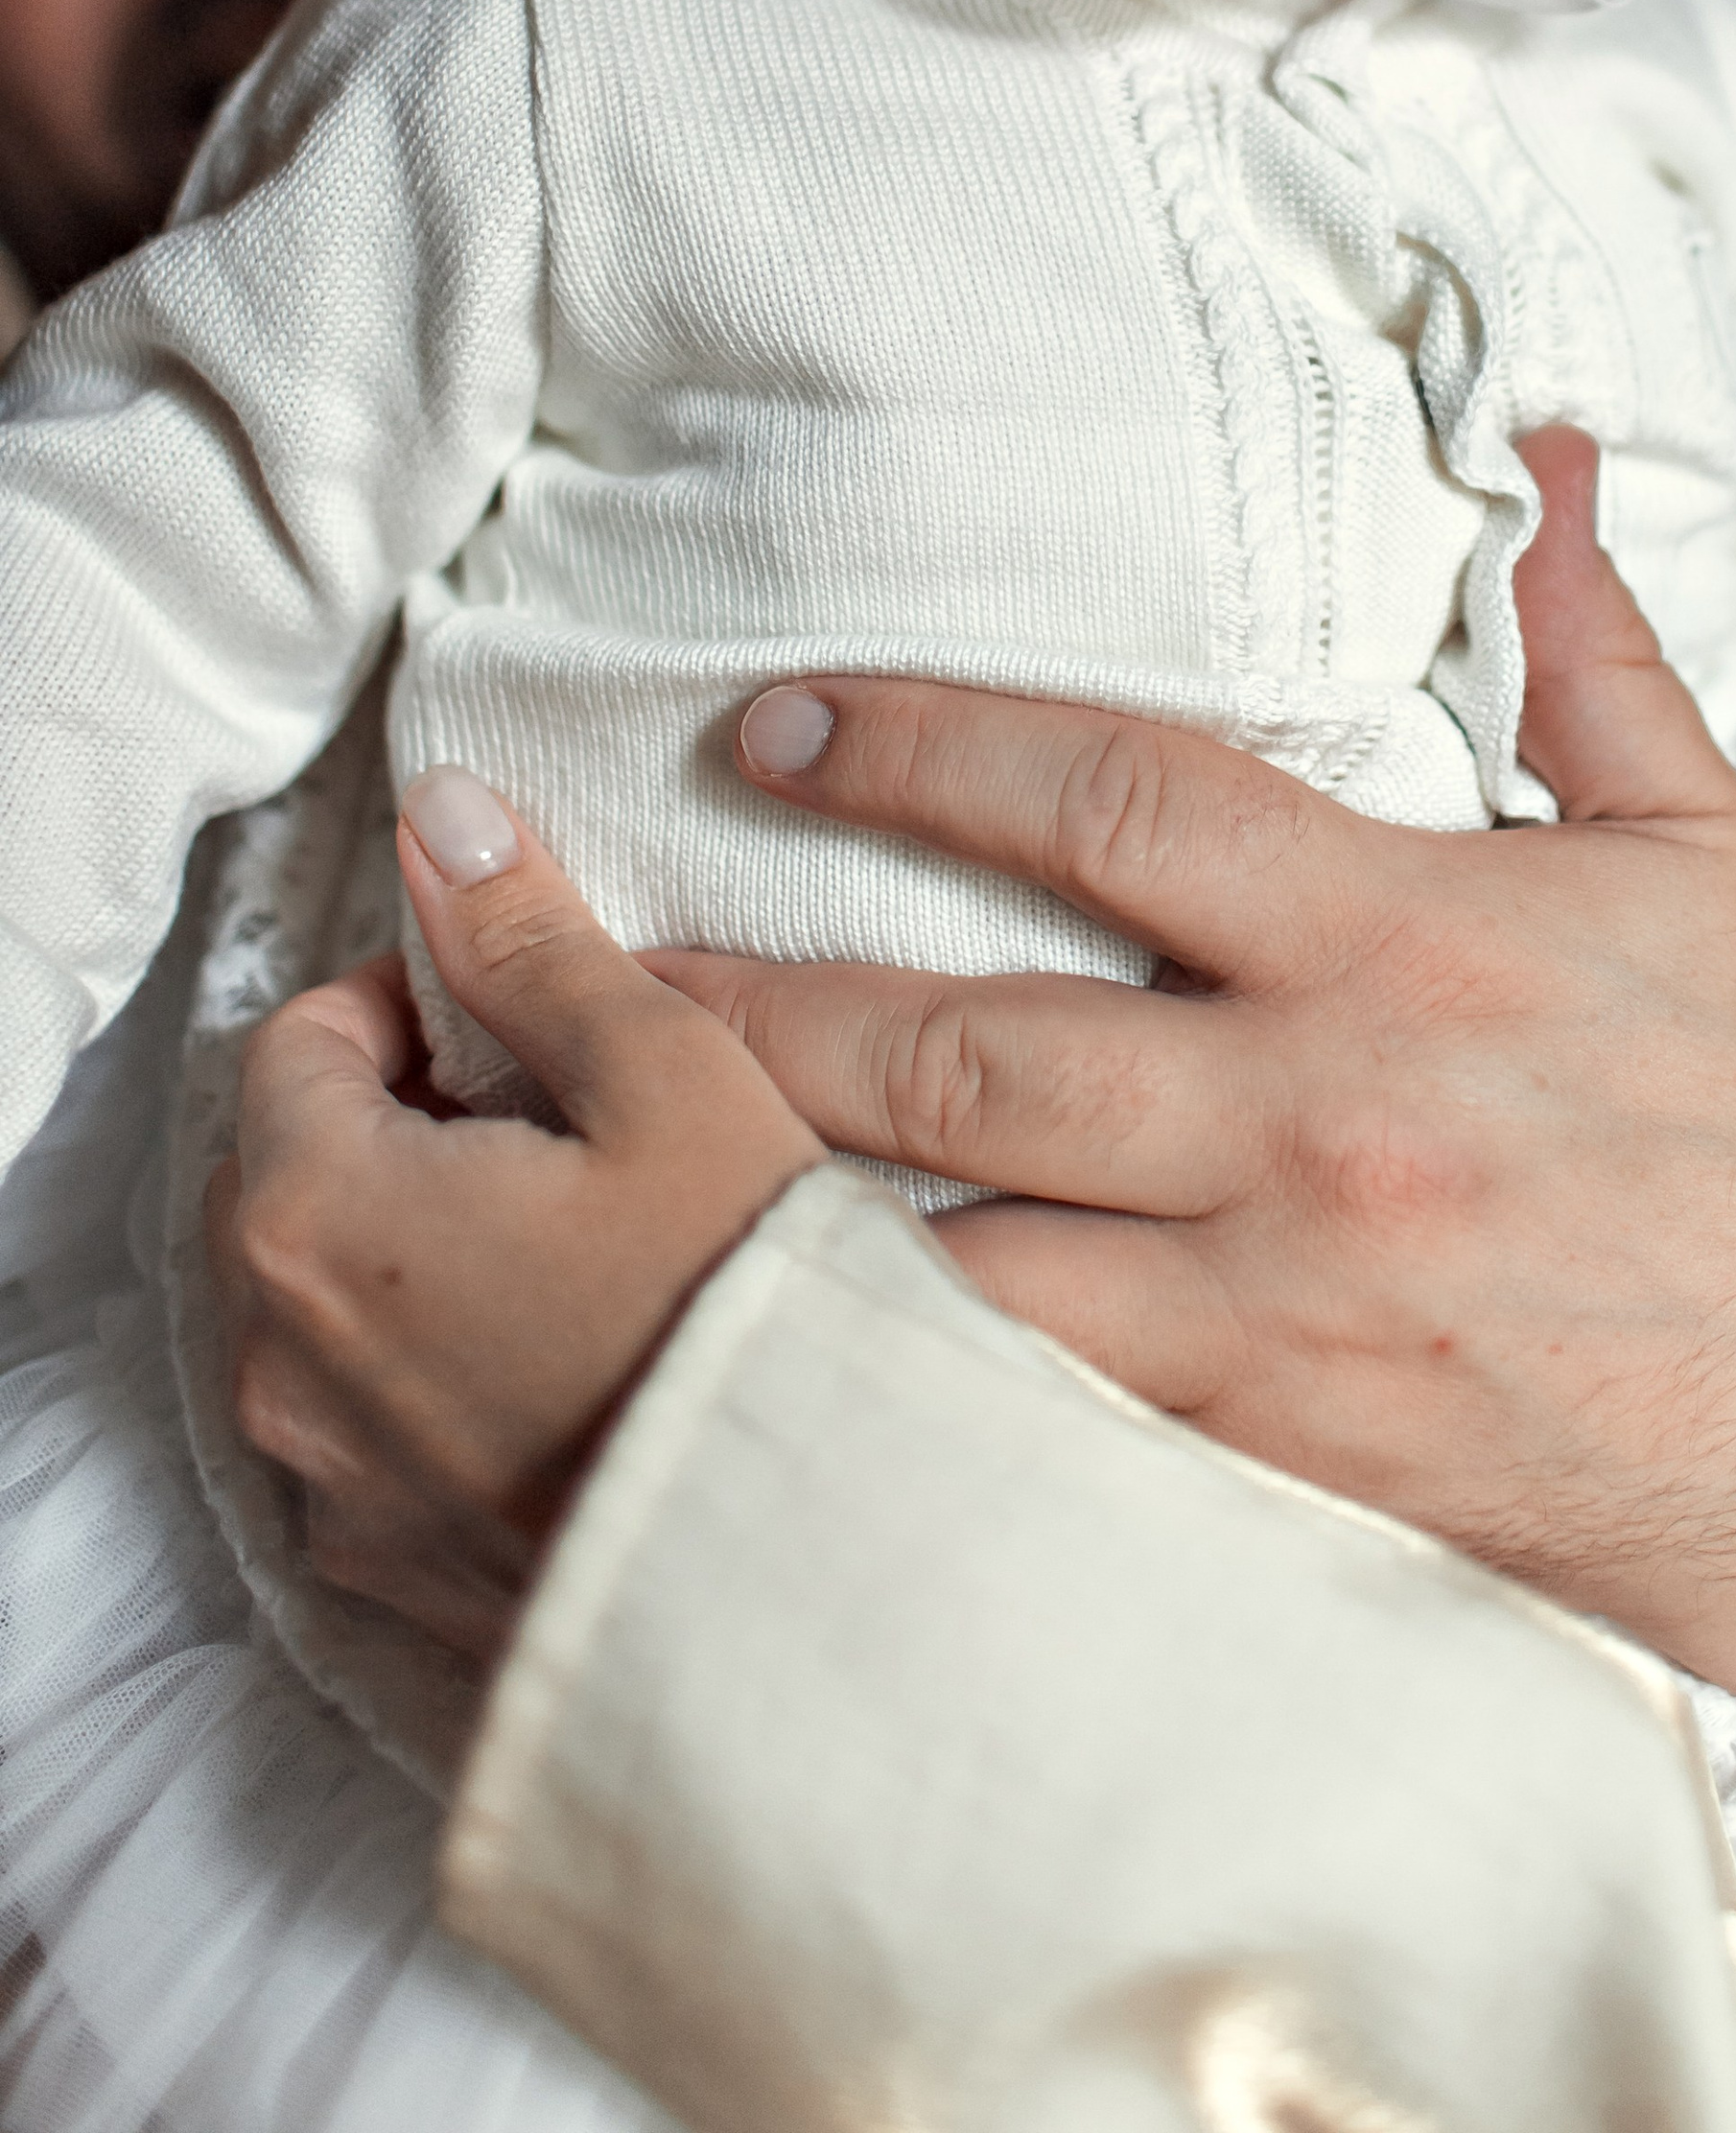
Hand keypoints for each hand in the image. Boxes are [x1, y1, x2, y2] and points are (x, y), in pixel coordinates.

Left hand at [206, 777, 821, 1658]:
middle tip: (562, 1122)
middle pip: (292, 1171)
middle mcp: (280, 1356)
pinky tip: (573, 1358)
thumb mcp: (663, 1074)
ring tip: (581, 1242)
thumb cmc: (739, 1310)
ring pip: (328, 1301)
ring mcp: (327, 1478)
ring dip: (417, 1247)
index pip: (299, 1038)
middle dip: (403, 1122)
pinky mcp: (386, 1565)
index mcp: (320, 1210)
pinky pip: (374, 1420)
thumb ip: (529, 939)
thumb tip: (444, 815)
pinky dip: (440, 1369)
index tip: (524, 1017)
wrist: (808, 1566)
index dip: (412, 1000)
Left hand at [671, 432, 1735, 2044]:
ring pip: (964, 1236)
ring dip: (775, 1186)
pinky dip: (894, 1358)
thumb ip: (1595, 649)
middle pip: (974, 1036)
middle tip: (594, 946)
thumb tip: (1552, 450)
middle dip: (759, 987)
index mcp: (1407, 930)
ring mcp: (1284, 1294)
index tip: (774, 717)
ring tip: (614, 1138)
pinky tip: (758, 1322)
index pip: (1116, 799)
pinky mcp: (1273, 1444)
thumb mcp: (1700, 853)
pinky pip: (1035, 1400)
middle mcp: (1320, 1107)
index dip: (921, 743)